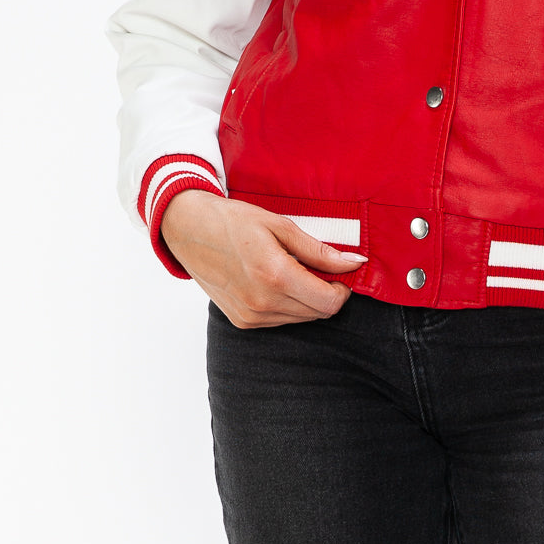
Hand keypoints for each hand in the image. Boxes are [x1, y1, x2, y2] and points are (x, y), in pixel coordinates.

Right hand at [160, 189, 366, 328]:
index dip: (343, 288)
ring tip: (293, 270)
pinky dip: (288, 304)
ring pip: (301, 319)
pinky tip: (276, 281)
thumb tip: (354, 263)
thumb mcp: (281, 226)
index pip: (329, 302)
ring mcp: (250, 316)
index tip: (341, 272)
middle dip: (327, 292)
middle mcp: (263, 303)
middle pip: (318, 313)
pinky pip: (281, 321)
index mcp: (275, 275)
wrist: (189, 230)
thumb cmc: (234, 221)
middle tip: (318, 267)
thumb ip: (320, 251)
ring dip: (308, 299)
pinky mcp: (242, 322)